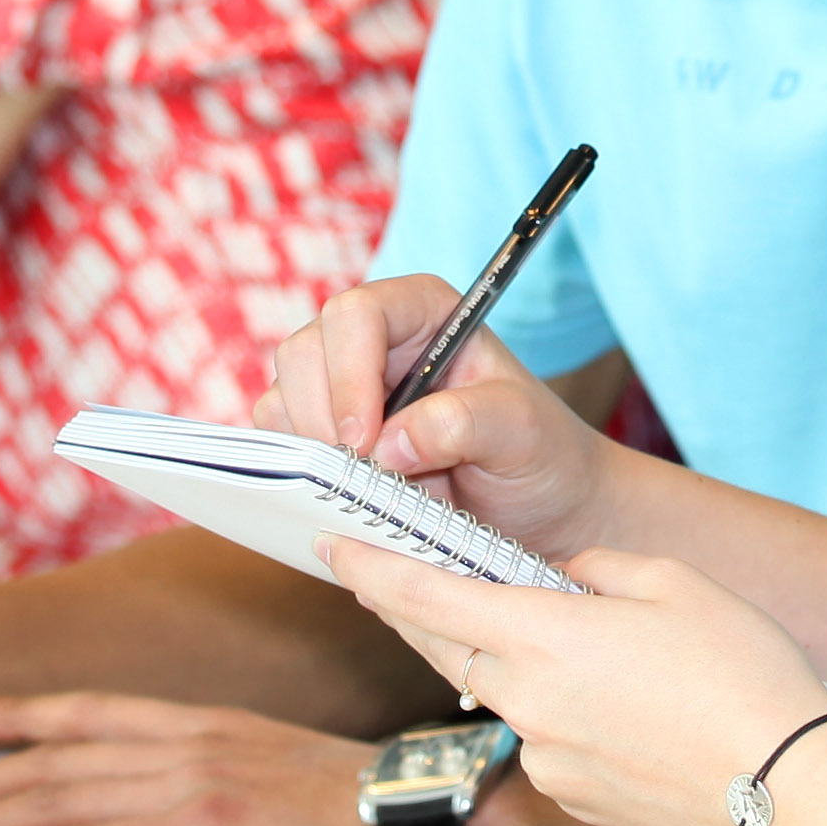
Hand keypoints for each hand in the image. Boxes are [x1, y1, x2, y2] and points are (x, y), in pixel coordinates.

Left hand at [0, 692, 397, 825]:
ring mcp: (194, 786)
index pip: (91, 713)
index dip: (18, 713)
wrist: (428, 815)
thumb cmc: (365, 807)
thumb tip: (184, 806)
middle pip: (56, 758)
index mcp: (204, 726)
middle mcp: (187, 743)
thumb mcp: (282, 773)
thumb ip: (223, 778)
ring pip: (61, 801)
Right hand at [264, 272, 621, 560]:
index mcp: (423, 312)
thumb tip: (391, 443)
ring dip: (313, 453)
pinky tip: (352, 500)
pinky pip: (283, 446)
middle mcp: (375, 342)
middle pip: (304, 352)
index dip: (349, 374)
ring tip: (371, 493)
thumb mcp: (523, 432)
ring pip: (284, 400)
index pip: (357, 315)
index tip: (366, 443)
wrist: (543, 513)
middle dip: (323, 420)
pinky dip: (302, 476)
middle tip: (362, 478)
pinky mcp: (327, 438)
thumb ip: (466, 422)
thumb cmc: (542, 456)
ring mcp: (343, 389)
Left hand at [326, 538, 826, 825]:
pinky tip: (616, 703)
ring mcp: (544, 758)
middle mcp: (525, 701)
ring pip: (501, 693)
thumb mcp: (676, 583)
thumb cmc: (742, 674)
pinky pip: (544, 738)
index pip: (426, 597)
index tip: (333, 546)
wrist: (786, 790)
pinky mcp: (571, 796)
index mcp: (541, 636)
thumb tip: (566, 580)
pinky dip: (555, 710)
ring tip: (566, 639)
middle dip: (412, 611)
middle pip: (443, 647)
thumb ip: (601, 569)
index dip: (372, 570)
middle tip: (390, 578)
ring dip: (504, 660)